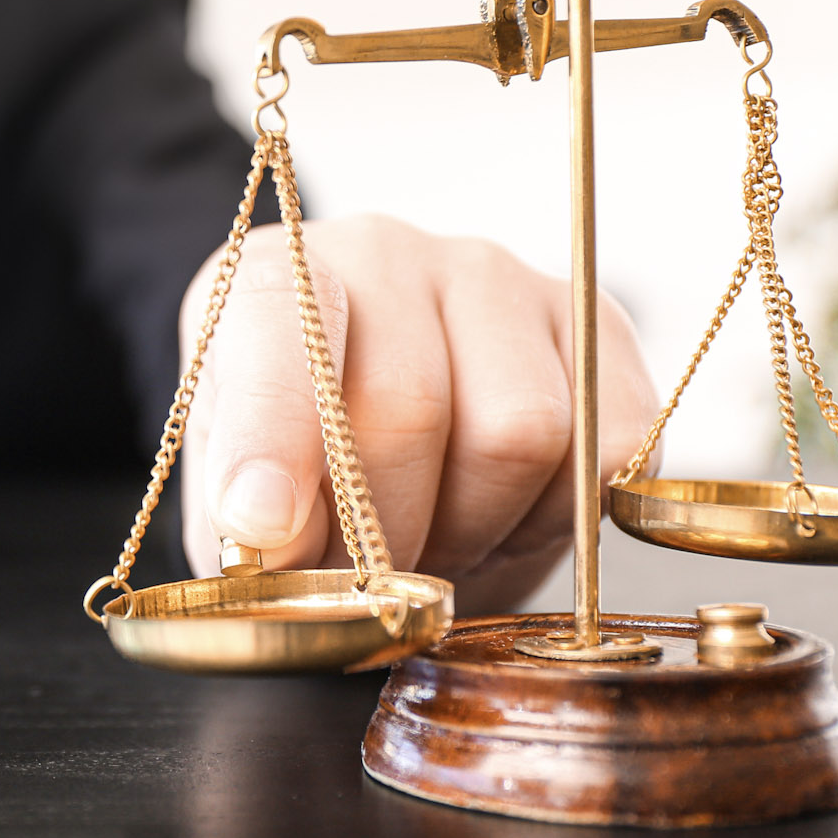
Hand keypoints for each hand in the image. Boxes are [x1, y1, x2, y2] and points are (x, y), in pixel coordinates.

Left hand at [179, 216, 657, 614]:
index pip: (279, 325)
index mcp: (277, 276)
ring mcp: (497, 280)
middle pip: (409, 405)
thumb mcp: (235, 488)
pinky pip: (602, 451)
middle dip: (380, 534)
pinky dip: (555, 519)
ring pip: (518, 433)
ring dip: (470, 530)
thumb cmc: (294, 458)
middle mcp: (387, 253)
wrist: (374, 437)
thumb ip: (238, 513)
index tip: (263, 528)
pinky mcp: (595, 329)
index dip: (271, 437)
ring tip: (429, 542)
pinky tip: (501, 516)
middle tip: (359, 584)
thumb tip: (271, 541)